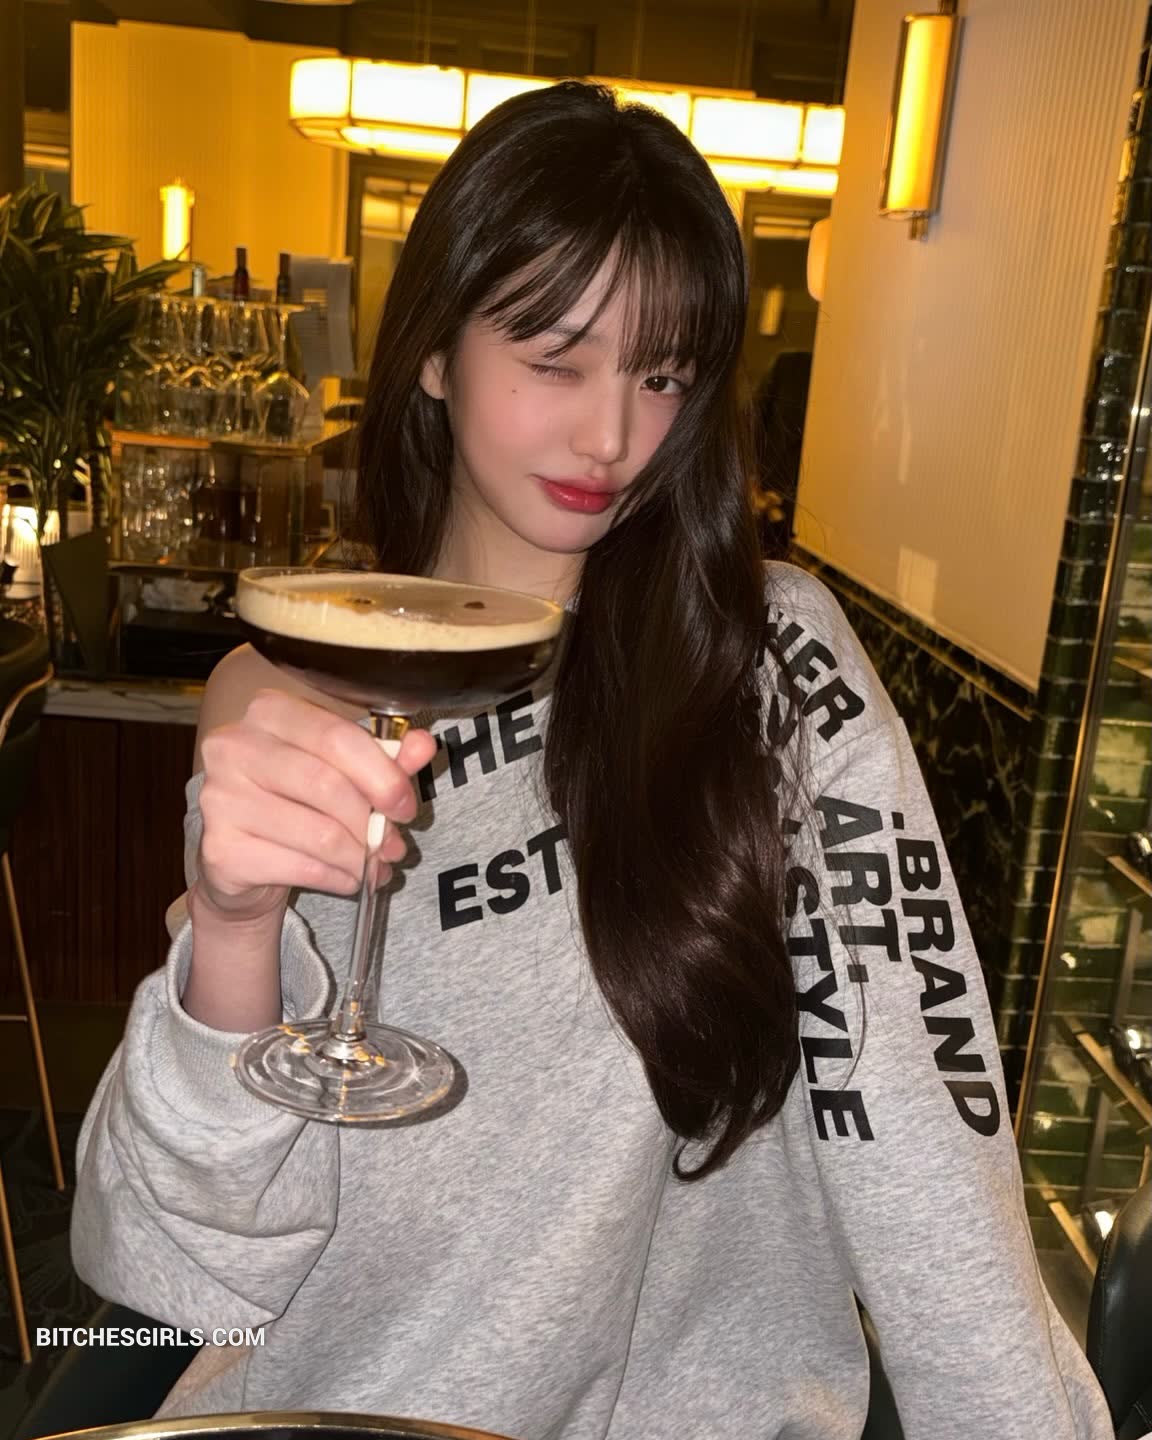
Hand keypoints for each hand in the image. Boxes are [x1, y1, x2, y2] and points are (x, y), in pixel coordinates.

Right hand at [194, 689, 437, 924]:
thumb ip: (385, 757)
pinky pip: (300, 868)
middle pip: (327, 785)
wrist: (243, 857)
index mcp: (268, 711)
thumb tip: (424, 745)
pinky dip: (337, 878)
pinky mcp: (220, 849)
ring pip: (318, 833)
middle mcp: (234, 747)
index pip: (338, 737)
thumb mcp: (345, 771)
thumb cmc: (298, 800)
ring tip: (374, 865)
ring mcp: (220, 798)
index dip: (383, 775)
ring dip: (360, 857)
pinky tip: (347, 880)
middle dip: (372, 822)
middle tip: (394, 845)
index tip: (405, 805)